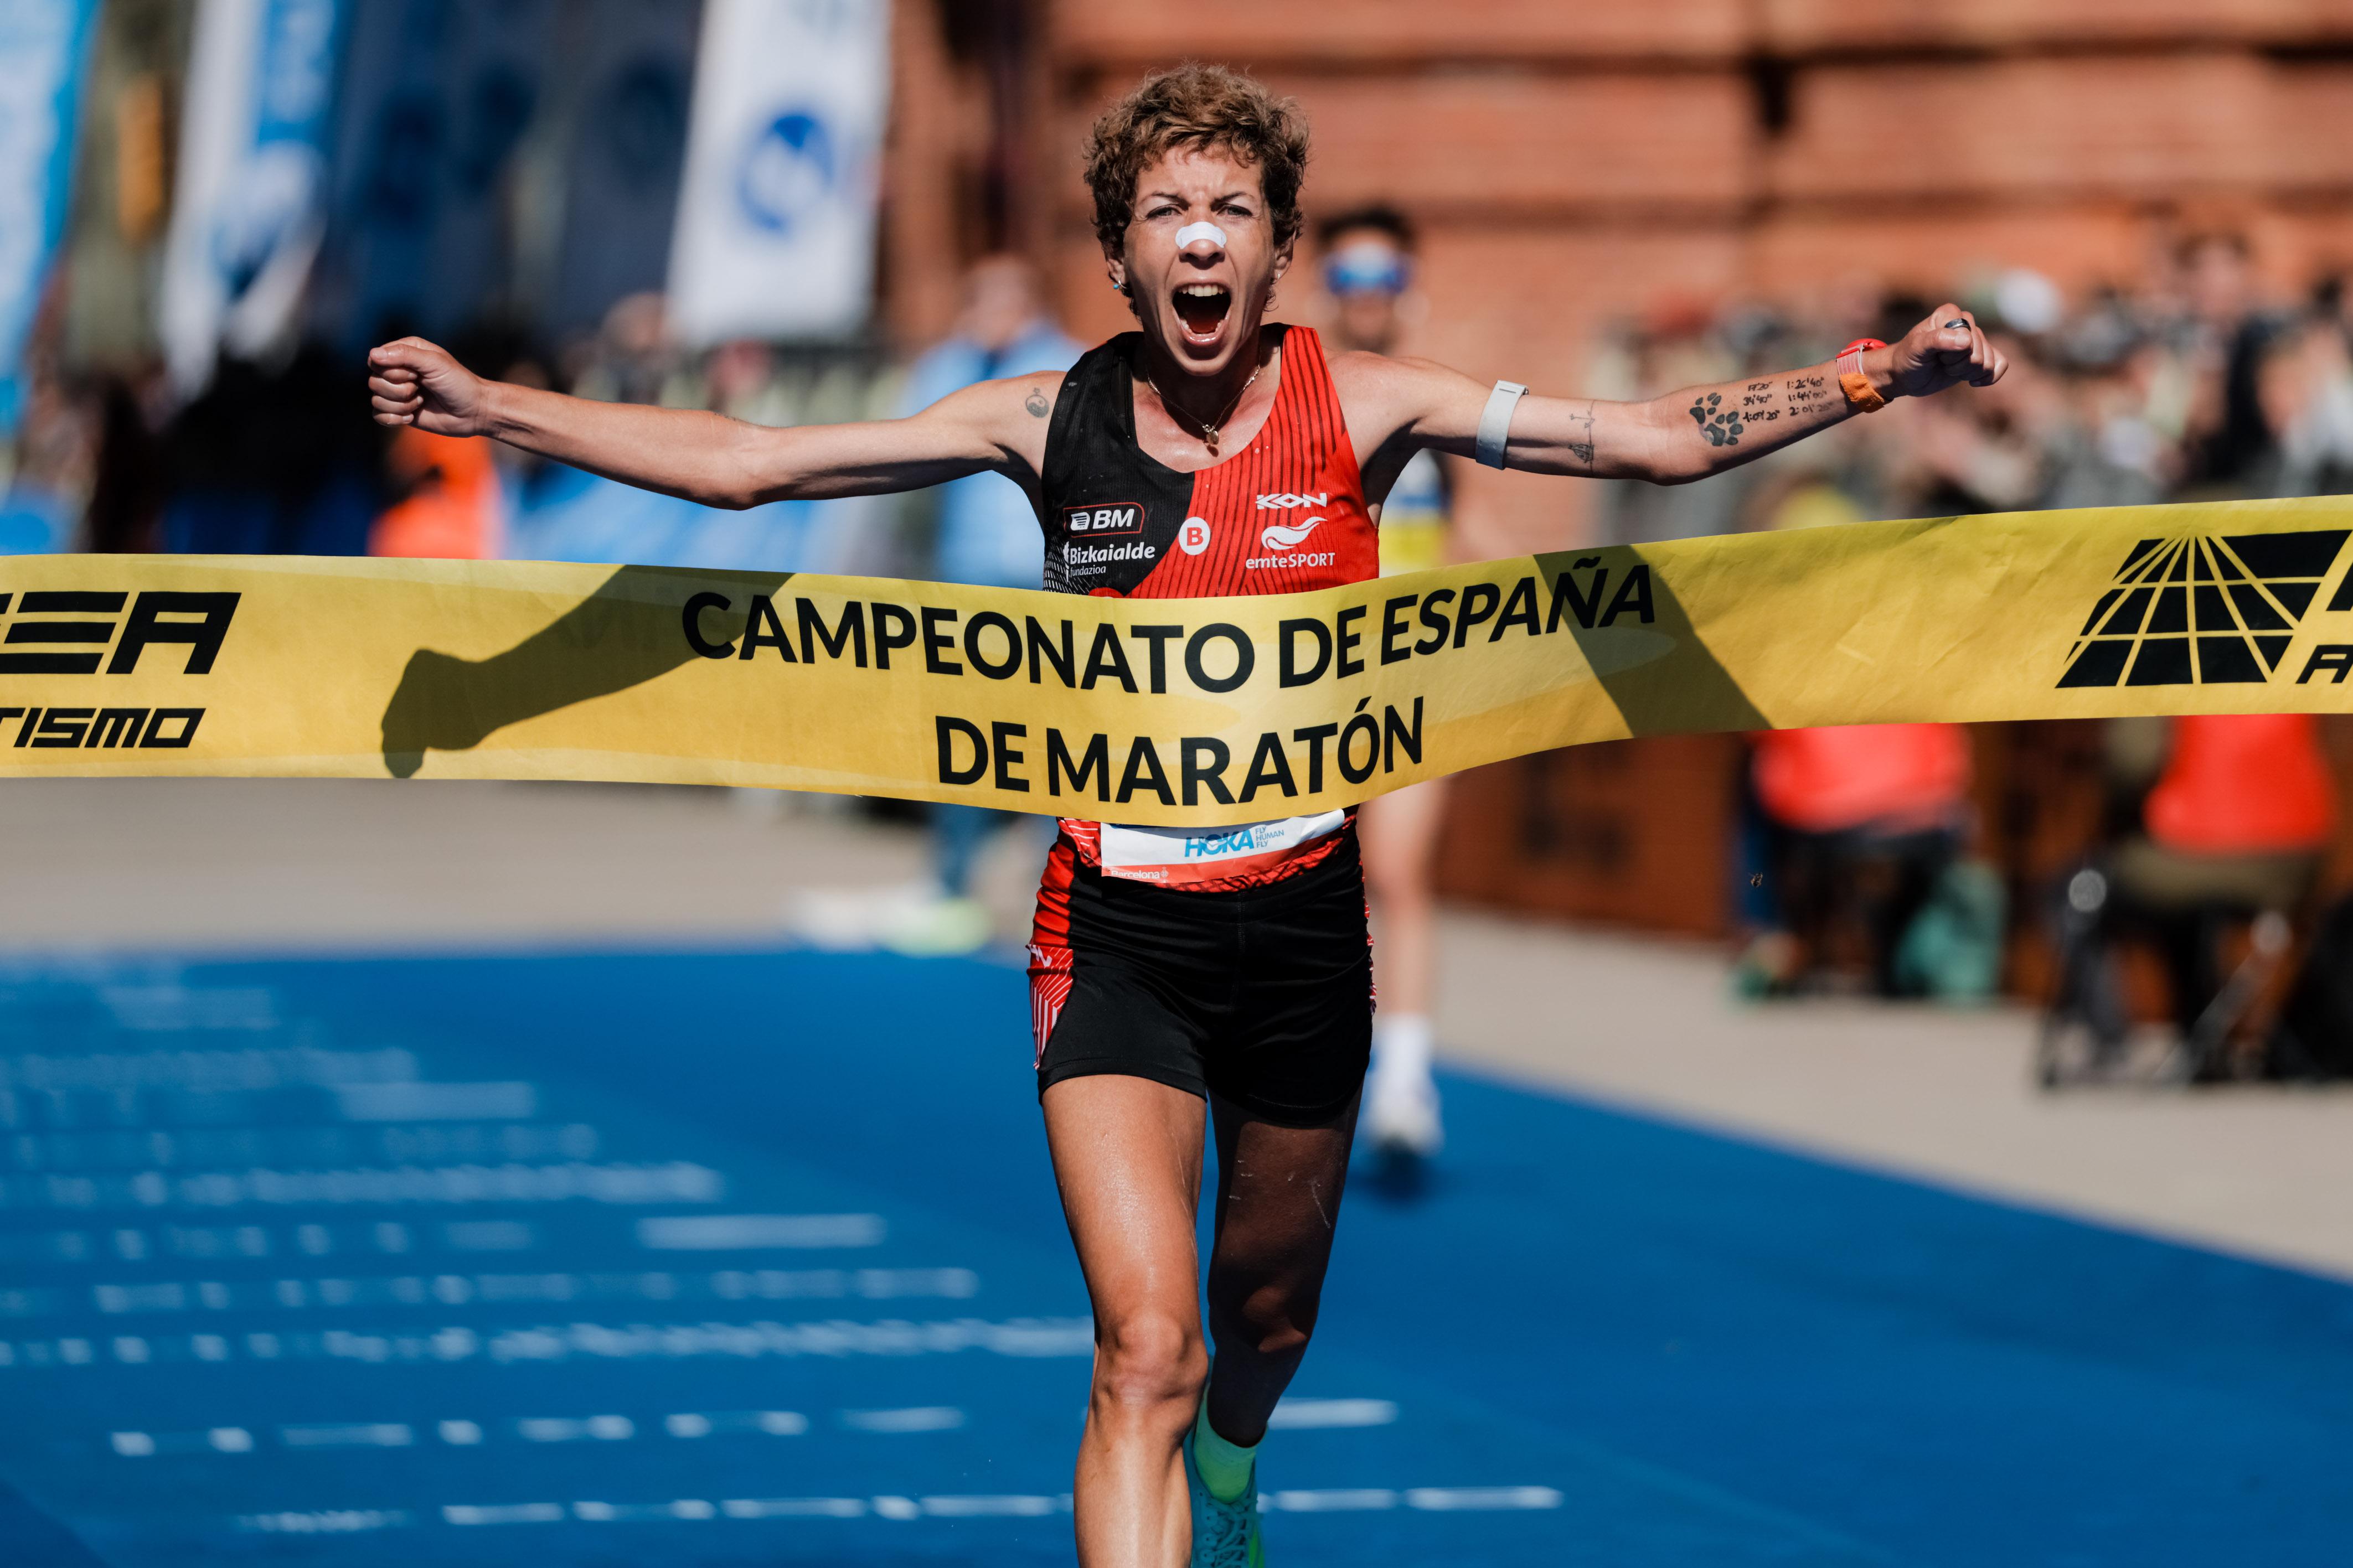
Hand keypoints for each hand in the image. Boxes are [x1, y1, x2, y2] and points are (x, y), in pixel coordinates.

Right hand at [368, 337, 491, 435]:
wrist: (474, 412)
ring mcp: (397, 392)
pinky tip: (412, 417)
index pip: (376, 360)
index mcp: (405, 352)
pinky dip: (394, 419)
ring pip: (376, 400)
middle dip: (399, 390)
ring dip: (401, 405)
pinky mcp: (399, 411)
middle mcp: (398, 370)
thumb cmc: (459, 384)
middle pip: (374, 381)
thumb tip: (373, 354)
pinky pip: (378, 416)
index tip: (415, 375)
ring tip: (421, 402)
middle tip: (421, 389)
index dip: (392, 371)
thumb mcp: (435, 363)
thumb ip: (405, 355)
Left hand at [1869, 305, 2006, 400]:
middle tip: (1940, 363)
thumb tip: (1967, 341)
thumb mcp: (1916, 349)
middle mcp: (1966, 322)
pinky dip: (1989, 377)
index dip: (1952, 354)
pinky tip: (1973, 382)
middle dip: (1959, 365)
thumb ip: (1937, 340)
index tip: (1934, 354)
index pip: (1968, 338)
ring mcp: (1975, 338)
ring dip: (1968, 373)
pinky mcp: (1981, 355)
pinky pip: (2001, 364)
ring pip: (1990, 362)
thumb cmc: (1907, 359)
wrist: (1905, 375)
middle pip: (1980, 353)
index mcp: (1950, 313)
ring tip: (1949, 368)